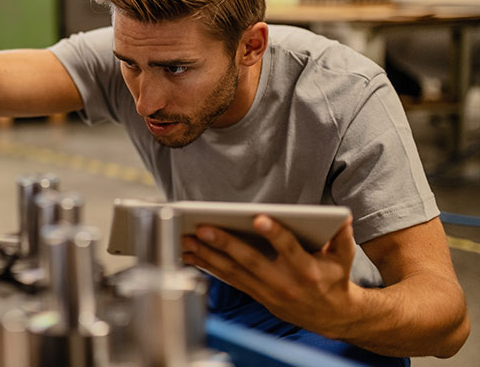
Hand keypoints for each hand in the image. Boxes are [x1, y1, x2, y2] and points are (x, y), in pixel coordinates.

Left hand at [182, 215, 357, 338]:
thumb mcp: (344, 257)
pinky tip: (193, 255)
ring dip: (208, 256)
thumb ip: (342, 235)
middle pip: (251, 261)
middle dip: (225, 244)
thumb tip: (340, 215)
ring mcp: (268, 293)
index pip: (289, 249)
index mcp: (307, 270)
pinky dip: (210, 268)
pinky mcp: (257, 296)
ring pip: (234, 273)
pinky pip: (230, 281)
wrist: (332, 316)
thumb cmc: (335, 279)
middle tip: (203, 228)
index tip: (258, 218)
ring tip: (188, 240)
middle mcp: (285, 284)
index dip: (274, 234)